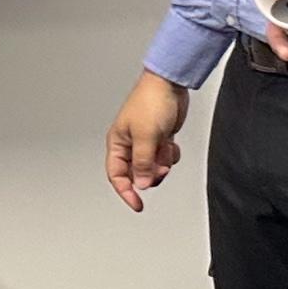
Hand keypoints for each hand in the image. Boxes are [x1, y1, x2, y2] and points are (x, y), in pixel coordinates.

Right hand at [105, 72, 189, 211]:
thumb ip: (142, 164)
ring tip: (165, 150)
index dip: (126, 192)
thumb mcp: (145, 137)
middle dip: (150, 175)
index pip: (116, 175)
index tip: (138, 204)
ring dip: (162, 164)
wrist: (170, 84)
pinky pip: (164, 158)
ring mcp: (145, 142)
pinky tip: (170, 143)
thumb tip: (141, 185)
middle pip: (136, 174)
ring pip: (152, 167)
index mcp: (117, 143)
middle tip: (160, 169)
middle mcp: (129, 145)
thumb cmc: (151, 102)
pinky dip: (169, 155)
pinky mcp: (159, 139)